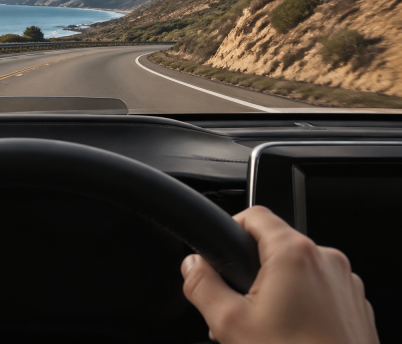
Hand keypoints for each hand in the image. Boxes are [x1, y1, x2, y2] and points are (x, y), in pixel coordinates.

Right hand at [181, 206, 378, 343]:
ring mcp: (345, 282)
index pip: (254, 215)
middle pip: (275, 246)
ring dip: (275, 290)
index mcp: (294, 254)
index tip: (220, 255)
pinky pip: (319, 290)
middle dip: (250, 272)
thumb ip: (202, 286)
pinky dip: (300, 304)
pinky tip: (287, 335)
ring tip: (262, 329)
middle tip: (237, 307)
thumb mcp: (230, 323)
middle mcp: (326, 260)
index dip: (230, 229)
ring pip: (297, 270)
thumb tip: (191, 265)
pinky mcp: (355, 304)